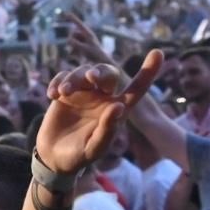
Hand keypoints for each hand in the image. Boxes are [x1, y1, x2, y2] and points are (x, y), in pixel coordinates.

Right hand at [36, 53, 162, 174]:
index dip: (147, 72)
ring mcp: (84, 93)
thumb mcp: (95, 148)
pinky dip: (58, 81)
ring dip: (74, 78)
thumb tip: (118, 106)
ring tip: (63, 92)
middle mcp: (102, 98)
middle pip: (108, 73)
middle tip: (90, 77)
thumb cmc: (80, 155)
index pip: (136, 89)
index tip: (158, 53)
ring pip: (83, 72)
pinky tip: (52, 95)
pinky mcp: (65, 92)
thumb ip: (107, 129)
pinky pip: (64, 76)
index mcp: (116, 110)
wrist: (54, 157)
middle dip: (100, 71)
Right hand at [64, 16, 114, 66]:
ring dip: (73, 47)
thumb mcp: (85, 49)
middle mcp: (85, 35)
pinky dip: (73, 50)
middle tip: (80, 49)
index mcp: (88, 33)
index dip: (72, 18)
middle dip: (73, 41)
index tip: (66, 13)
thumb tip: (68, 39)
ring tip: (81, 53)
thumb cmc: (96, 55)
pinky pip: (72, 46)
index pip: (79, 24)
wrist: (102, 61)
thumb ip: (76, 44)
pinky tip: (79, 55)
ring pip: (71, 40)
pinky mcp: (80, 46)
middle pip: (72, 34)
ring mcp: (82, 40)